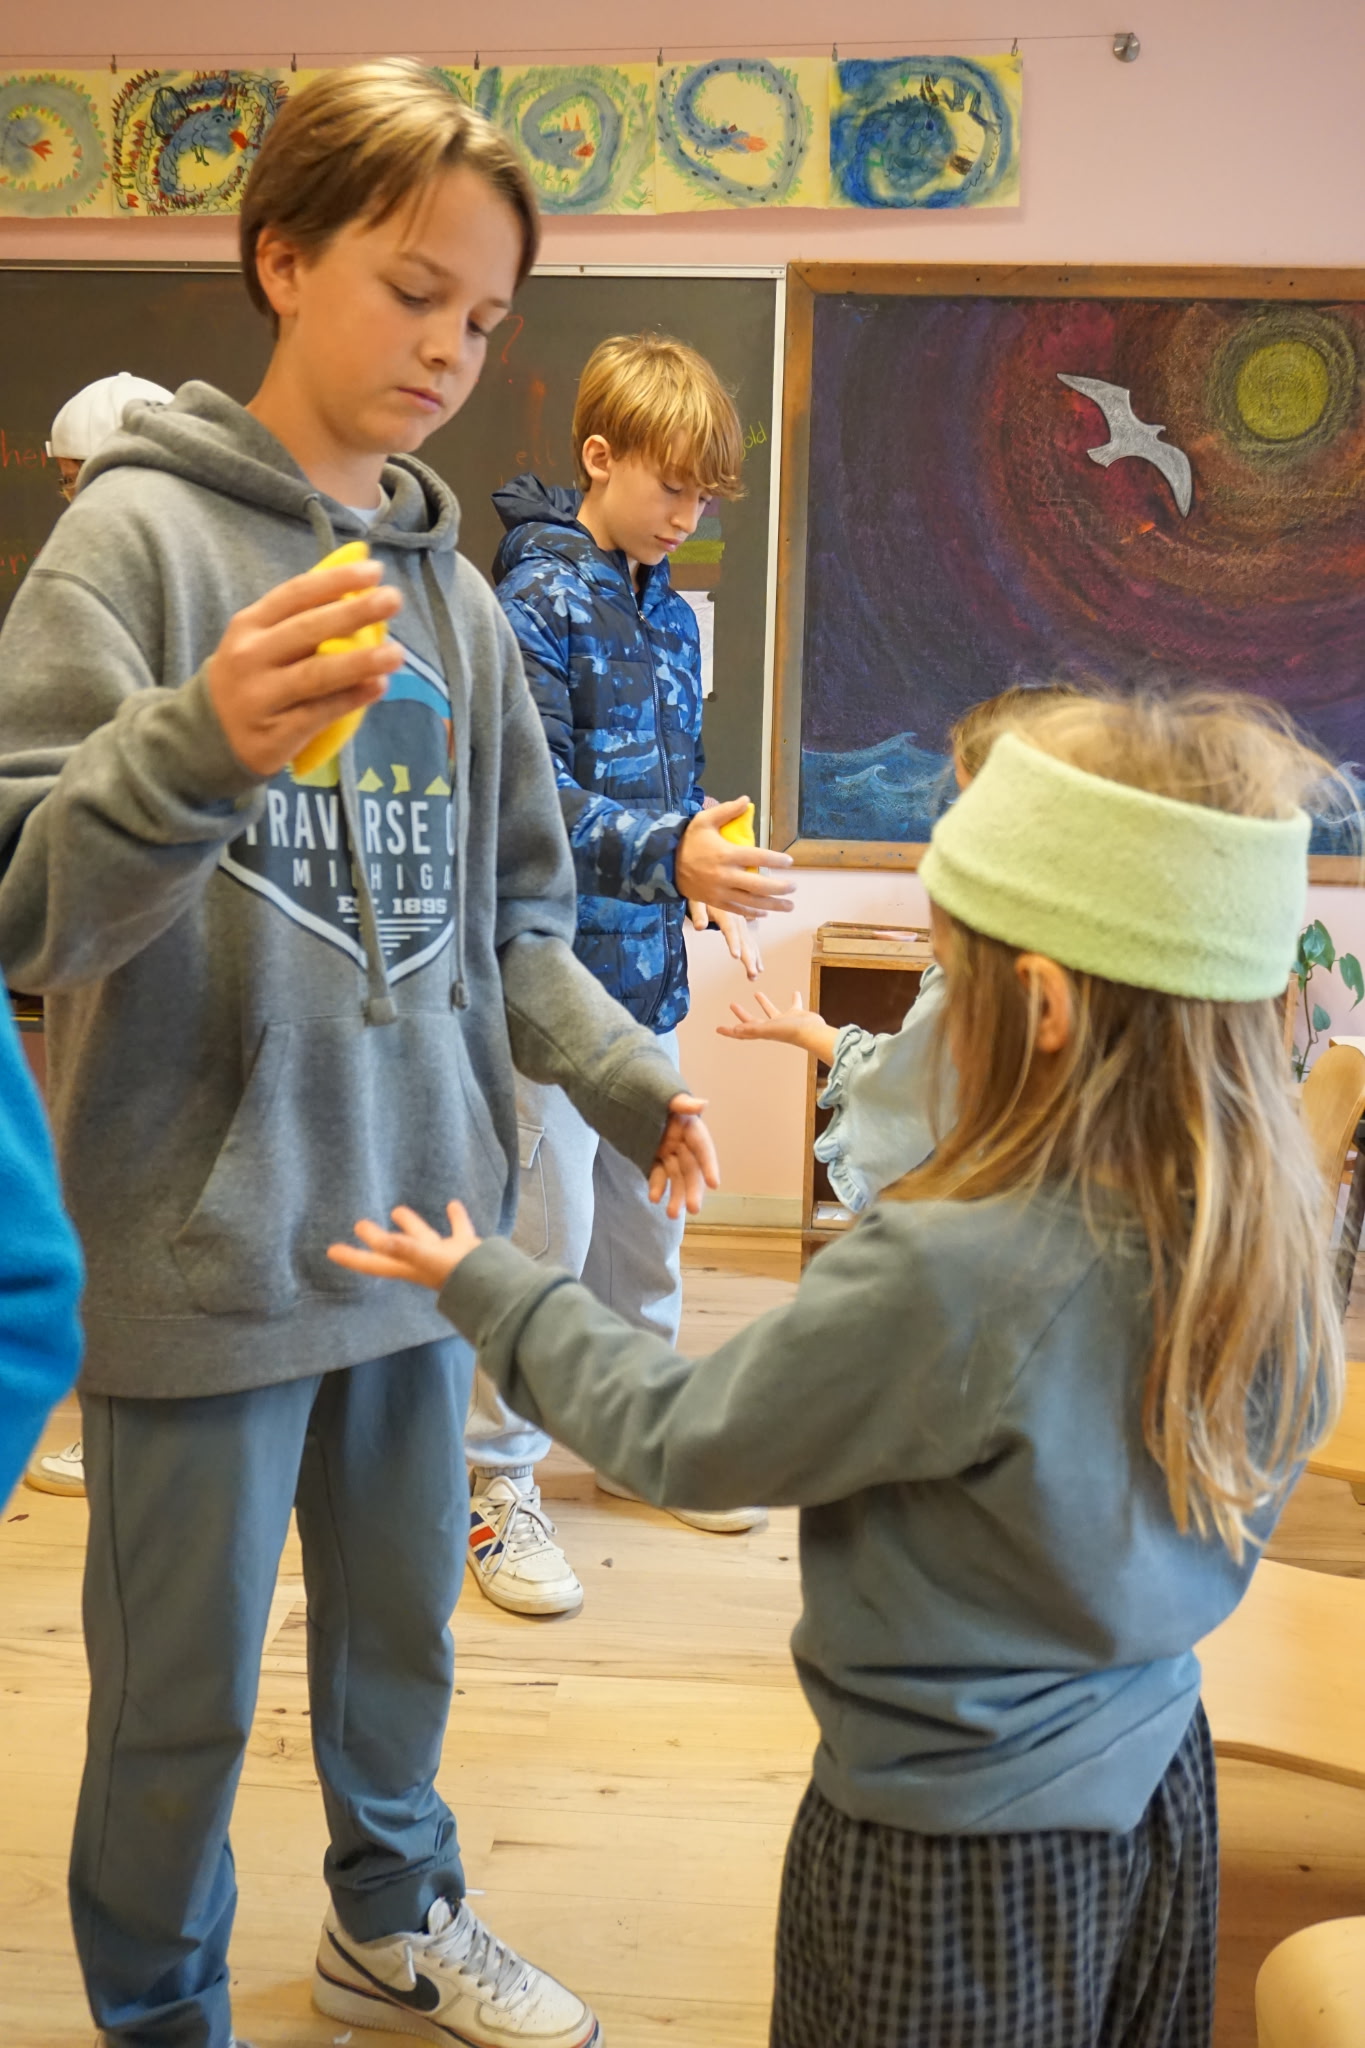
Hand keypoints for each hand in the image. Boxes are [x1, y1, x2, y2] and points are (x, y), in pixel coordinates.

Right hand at [207, 559, 404, 777]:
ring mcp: (259, 697)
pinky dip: (350, 700)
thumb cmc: (252, 677)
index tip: (375, 572)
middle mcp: (250, 657)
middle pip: (308, 630)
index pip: (295, 594)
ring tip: (396, 654)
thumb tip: (361, 570)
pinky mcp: (272, 735)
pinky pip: (318, 714)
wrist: (208, 736)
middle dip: (354, 612)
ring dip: (360, 662)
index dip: (336, 580)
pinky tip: (377, 688)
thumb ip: (302, 613)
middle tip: (393, 600)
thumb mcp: (261, 639)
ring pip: (316, 675)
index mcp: (249, 625)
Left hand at [328, 1200, 479, 1290]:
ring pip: (422, 1238)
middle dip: (377, 1239)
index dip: (353, 1257)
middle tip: (360, 1225)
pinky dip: (455, 1219)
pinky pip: (457, 1230)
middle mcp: (422, 1263)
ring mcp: (444, 1257)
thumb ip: (406, 1248)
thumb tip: (380, 1240)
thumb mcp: (428, 1258)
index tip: (331, 1251)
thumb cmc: (458, 1273)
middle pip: (393, 1249)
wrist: (496, 1285)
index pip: (374, 1262)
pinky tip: (452, 1205)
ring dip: (411, 1225)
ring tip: (397, 1210)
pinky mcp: (465, 1249)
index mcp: (409, 1268)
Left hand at [647, 1092, 720, 1219]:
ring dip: (676, 1195)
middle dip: (692, 1189)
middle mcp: (682, 1141)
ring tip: (672, 1215)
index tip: (715, 1184)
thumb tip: (703, 1104)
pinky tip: (654, 1198)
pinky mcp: (655, 1157)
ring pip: (676, 1177)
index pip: (703, 1148)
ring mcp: (669, 1151)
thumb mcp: (664, 1094)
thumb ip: (682, 1102)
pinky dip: (657, 1186)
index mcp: (690, 1126)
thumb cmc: (648, 1089)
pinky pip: (658, 1174)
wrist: (624, 1092)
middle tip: (693, 1210)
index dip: (710, 1165)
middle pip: (691, 1169)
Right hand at [675, 795, 795, 918]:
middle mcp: (725, 875)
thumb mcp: (704, 820)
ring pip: (751, 902)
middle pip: (758, 885)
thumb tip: (747, 799)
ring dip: (773, 906)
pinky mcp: (714, 901)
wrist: (664, 863)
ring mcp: (720, 891)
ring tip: (789, 906)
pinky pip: (737, 910)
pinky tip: (765, 912)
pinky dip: (752, 912)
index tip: (790, 862)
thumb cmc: (688, 840)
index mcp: (725, 854)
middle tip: (794, 886)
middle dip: (780, 887)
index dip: (776, 860)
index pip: (757, 857)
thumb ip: (727, 810)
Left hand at [688, 900, 761, 979]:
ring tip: (754, 975)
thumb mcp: (696, 900)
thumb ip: (698, 913)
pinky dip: (755, 955)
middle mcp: (737, 917)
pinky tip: (759, 967)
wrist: (713, 883)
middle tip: (752, 973)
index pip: (730, 929)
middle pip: (743, 939)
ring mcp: (742, 922)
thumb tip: (699, 927)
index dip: (733, 943)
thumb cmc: (700, 893)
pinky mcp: (743, 926)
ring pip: (749, 942)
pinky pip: (750, 942)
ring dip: (753, 959)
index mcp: (725, 911)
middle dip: (749, 957)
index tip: (737, 956)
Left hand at [718, 989, 838, 1063]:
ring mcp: (785, 1021)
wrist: (813, 1032)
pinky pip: (794, 1004)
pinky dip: (794, 999)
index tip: (718, 1029)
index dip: (729, 1031)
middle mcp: (772, 1027)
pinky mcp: (797, 1014)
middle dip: (742, 1013)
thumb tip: (735, 1030)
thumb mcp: (769, 1028)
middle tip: (732, 1004)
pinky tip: (794, 992)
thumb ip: (753, 1029)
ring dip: (763, 1003)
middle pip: (752, 1021)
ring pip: (771, 1010)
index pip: (742, 1032)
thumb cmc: (792, 1032)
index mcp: (763, 1031)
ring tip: (756, 993)